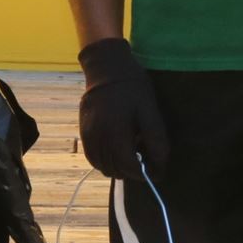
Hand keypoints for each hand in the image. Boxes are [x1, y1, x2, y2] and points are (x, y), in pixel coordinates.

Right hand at [77, 37, 169, 179]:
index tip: (154, 172)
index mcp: (116, 132)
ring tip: (131, 153)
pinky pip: (92, 157)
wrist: (107, 68)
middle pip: (115, 169)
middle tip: (144, 159)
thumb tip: (159, 168)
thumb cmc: (133, 88)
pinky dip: (105, 161)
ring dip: (118, 168)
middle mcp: (98, 137)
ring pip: (102, 166)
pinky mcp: (83, 132)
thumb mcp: (150, 112)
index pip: (128, 166)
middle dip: (132, 171)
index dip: (143, 173)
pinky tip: (116, 151)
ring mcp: (88, 135)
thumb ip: (156, 141)